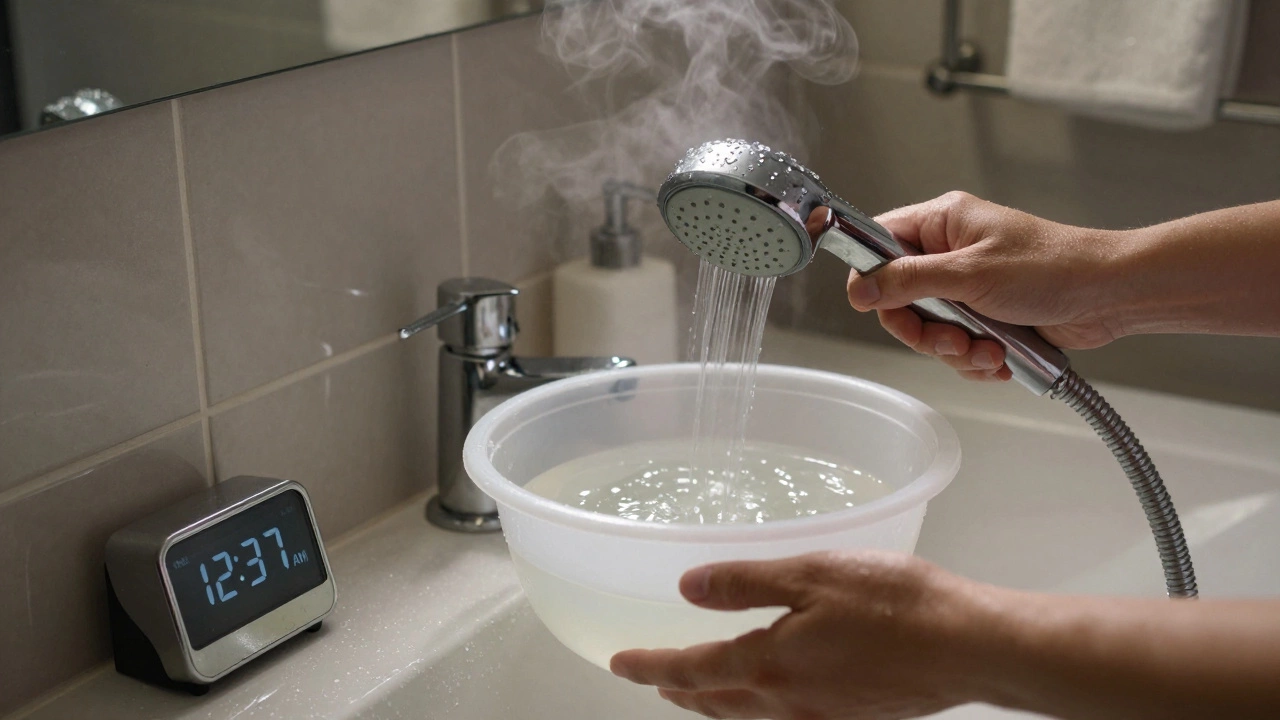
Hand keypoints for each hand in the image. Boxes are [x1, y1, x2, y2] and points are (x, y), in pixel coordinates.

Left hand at [610, 551, 1006, 719]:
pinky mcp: (850, 716)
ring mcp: (820, 715)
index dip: (650, 667)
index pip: (692, 670)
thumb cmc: (897, 603)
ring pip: (747, 717)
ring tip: (696, 690)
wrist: (970, 646)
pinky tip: (767, 697)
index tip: (619, 663)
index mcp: (771, 664)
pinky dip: (755, 710)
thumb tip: (687, 588)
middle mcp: (788, 702)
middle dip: (677, 690)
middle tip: (652, 677)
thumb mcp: (812, 573)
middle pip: (715, 702)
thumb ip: (745, 582)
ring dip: (713, 704)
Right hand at [845, 192, 1131, 381]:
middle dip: (924, 331)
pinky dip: (976, 360)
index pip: (880, 244)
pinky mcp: (986, 318)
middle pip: (900, 299)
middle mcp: (950, 254)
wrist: (1110, 296)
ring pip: (930, 330)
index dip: (872, 278)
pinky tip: (1000, 358)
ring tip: (987, 351)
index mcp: (942, 224)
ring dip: (955, 351)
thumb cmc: (1054, 267)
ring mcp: (968, 288)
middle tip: (950, 339)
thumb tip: (860, 289)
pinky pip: (958, 347)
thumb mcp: (971, 274)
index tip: (875, 305)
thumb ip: (910, 281)